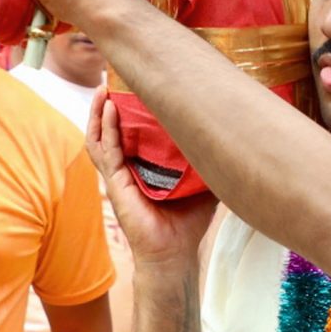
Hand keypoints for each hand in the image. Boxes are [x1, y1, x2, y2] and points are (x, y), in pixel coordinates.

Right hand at [87, 90, 216, 272]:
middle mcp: (127, 167)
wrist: (175, 253)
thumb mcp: (203, 183)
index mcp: (142, 165)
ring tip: (103, 89)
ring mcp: (118, 176)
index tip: (135, 83)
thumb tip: (232, 135)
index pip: (131, 131)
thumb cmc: (187, 222)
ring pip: (100, 138)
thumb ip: (209, 161)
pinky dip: (106, 130)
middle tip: (112, 78)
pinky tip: (108, 111)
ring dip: (98, 113)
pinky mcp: (116, 185)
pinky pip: (106, 153)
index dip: (128, 108)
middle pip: (109, 129)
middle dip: (107, 104)